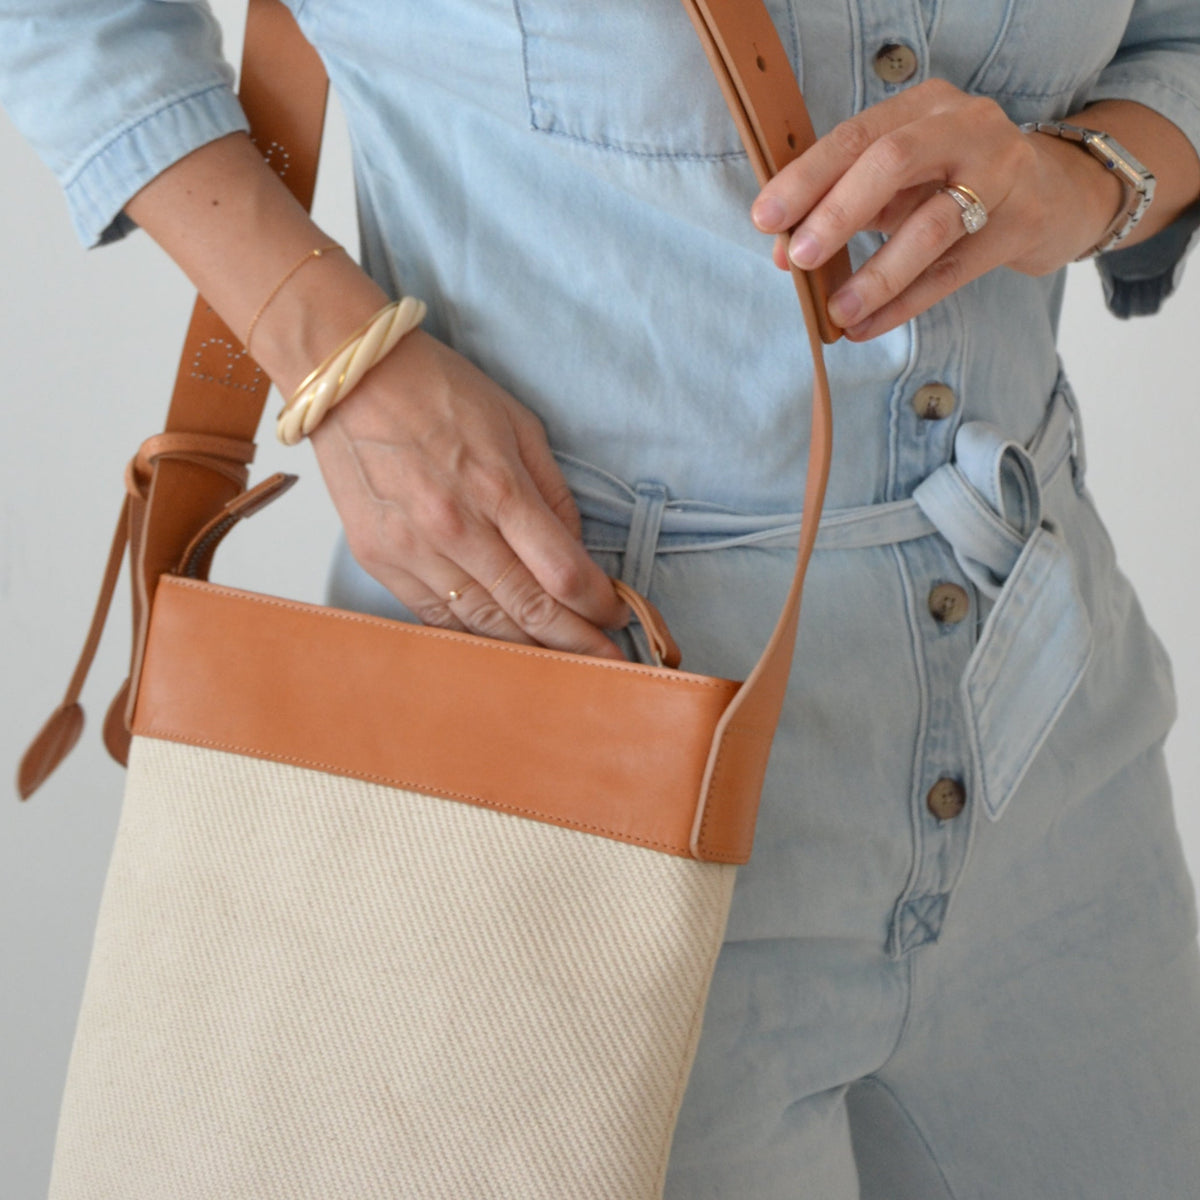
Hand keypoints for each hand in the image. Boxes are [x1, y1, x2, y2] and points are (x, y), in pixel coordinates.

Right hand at [309, 330, 629, 659]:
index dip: (599, 605)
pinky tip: (502, 645)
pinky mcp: (379, 561)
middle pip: (529, 611)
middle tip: (606, 662)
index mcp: (498, 488)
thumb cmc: (438, 390)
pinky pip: (436, 617)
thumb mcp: (519, 424)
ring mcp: (411, 550)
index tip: (617, 615)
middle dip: (576, 642)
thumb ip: (552, 494)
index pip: (563, 573)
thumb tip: (576, 551)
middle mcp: (455, 528)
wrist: (350, 380)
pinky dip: (473, 636)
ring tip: (561, 662)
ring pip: (482, 625)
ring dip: (529, 650)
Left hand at [750, 79, 1124, 339]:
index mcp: (924, 106)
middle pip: (892, 163)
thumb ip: (846, 205)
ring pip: (930, 226)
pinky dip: (902, 304)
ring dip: (875, 274)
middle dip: (838, 212)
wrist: (1056, 194)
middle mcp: (966, 127)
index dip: (806, 178)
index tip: (767, 218)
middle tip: (800, 258)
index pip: (855, 136)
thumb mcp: (903, 181)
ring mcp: (1001, 174)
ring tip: (837, 312)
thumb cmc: (957, 183)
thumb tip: (783, 251)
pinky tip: (866, 327)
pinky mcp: (1020, 225)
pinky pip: (951, 273)